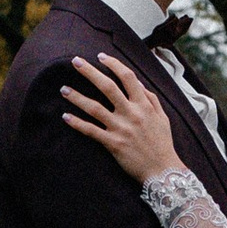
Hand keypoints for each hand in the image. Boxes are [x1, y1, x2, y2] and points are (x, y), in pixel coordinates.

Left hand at [61, 50, 180, 185]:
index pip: (128, 77)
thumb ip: (150, 99)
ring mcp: (121, 128)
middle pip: (107, 87)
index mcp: (144, 105)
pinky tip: (65, 117)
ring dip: (77, 97)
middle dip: (90, 72)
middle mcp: (131, 113)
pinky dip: (77, 124)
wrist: (163, 170)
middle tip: (75, 61)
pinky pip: (91, 131)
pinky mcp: (113, 144)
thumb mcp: (162, 117)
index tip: (101, 56)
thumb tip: (137, 83)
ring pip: (94, 108)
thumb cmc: (163, 143)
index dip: (113, 64)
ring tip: (63, 89)